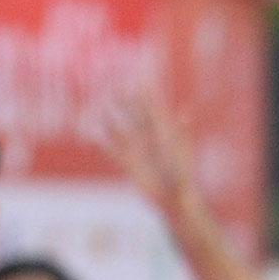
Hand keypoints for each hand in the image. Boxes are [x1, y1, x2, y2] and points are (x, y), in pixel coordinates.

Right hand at [101, 94, 201, 227]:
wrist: (175, 199)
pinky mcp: (130, 165)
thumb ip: (178, 132)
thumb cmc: (182, 175)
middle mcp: (150, 140)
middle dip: (126, 102)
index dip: (146, 95)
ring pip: (122, 131)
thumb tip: (184, 112)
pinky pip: (114, 152)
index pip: (153, 110)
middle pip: (135, 116)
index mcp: (164, 134)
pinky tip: (94, 137)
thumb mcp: (179, 151)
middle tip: (114, 86)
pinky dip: (105, 145)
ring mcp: (139, 152)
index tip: (137, 80)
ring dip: (112, 120)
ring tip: (101, 106)